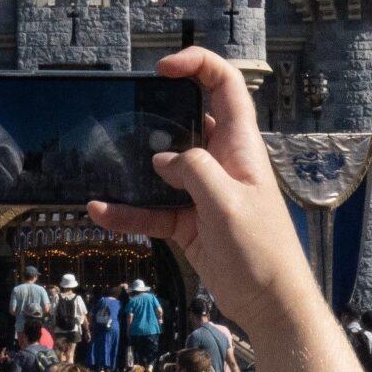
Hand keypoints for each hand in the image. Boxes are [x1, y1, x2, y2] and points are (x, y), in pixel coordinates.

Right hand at [90, 48, 310, 329]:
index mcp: (239, 146)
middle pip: (187, 122)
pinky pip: (152, 209)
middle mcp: (220, 162)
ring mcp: (203, 192)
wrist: (271, 305)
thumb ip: (194, 171)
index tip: (163, 70)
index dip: (198, 66)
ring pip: (162, 168)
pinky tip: (100, 212)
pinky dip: (128, 211)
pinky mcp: (188, 222)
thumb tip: (162, 158)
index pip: (225, 87)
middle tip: (123, 113)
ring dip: (134, 168)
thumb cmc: (261, 251)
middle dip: (155, 113)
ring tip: (103, 162)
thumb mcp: (227, 204)